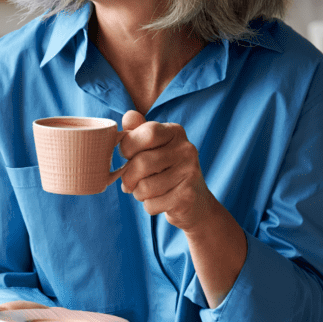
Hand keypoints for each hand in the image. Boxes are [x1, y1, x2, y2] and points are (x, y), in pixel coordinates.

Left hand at [118, 110, 218, 230]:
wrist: (195, 202)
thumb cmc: (166, 170)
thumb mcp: (153, 147)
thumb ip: (138, 131)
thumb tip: (128, 115)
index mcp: (175, 132)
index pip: (147, 133)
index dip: (128, 147)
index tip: (127, 156)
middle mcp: (186, 149)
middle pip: (142, 163)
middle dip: (128, 177)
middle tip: (130, 182)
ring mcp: (190, 173)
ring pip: (144, 187)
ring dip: (138, 193)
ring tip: (145, 191)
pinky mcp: (187, 197)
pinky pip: (152, 204)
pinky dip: (149, 206)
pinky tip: (160, 201)